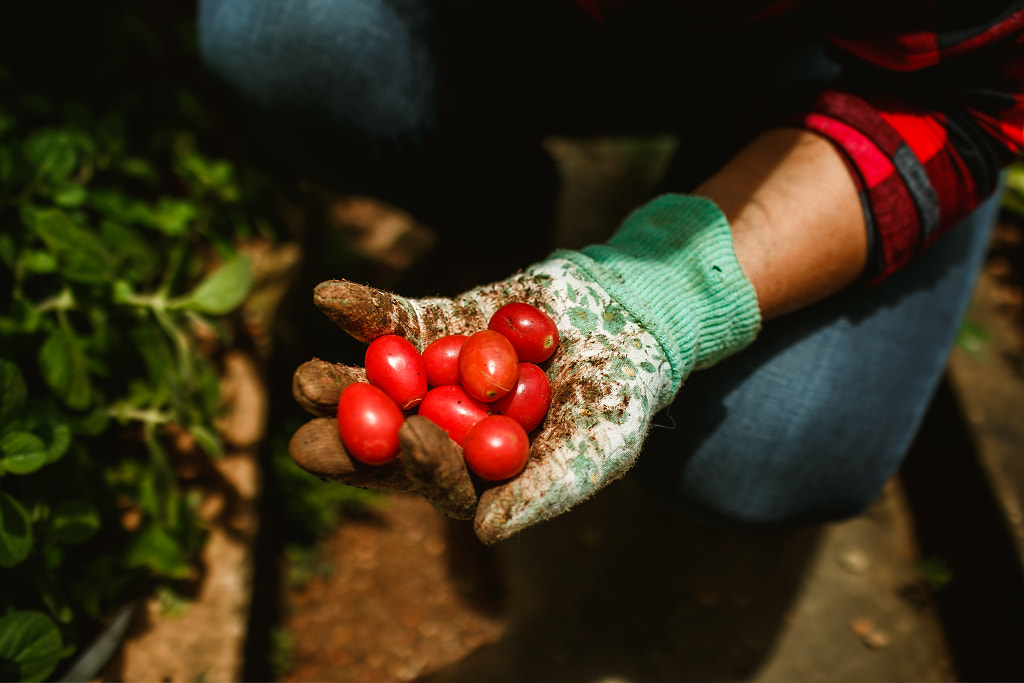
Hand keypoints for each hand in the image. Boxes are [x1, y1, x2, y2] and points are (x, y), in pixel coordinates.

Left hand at [289, 195, 761, 542]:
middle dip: (350, 443)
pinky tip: (328, 296)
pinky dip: (363, 310)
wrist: (629, 318)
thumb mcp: (599, 449)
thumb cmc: (621, 398)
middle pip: (389, 441)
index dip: (420, 467)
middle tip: (306, 446)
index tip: (412, 440)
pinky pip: (394, 321)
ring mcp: (435, 377)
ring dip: (342, 382)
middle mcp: (447, 429)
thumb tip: (485, 532)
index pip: (438, 481)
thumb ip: (547, 490)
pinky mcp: (434, 326)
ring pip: (380, 383)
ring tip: (306, 381)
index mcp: (479, 472)